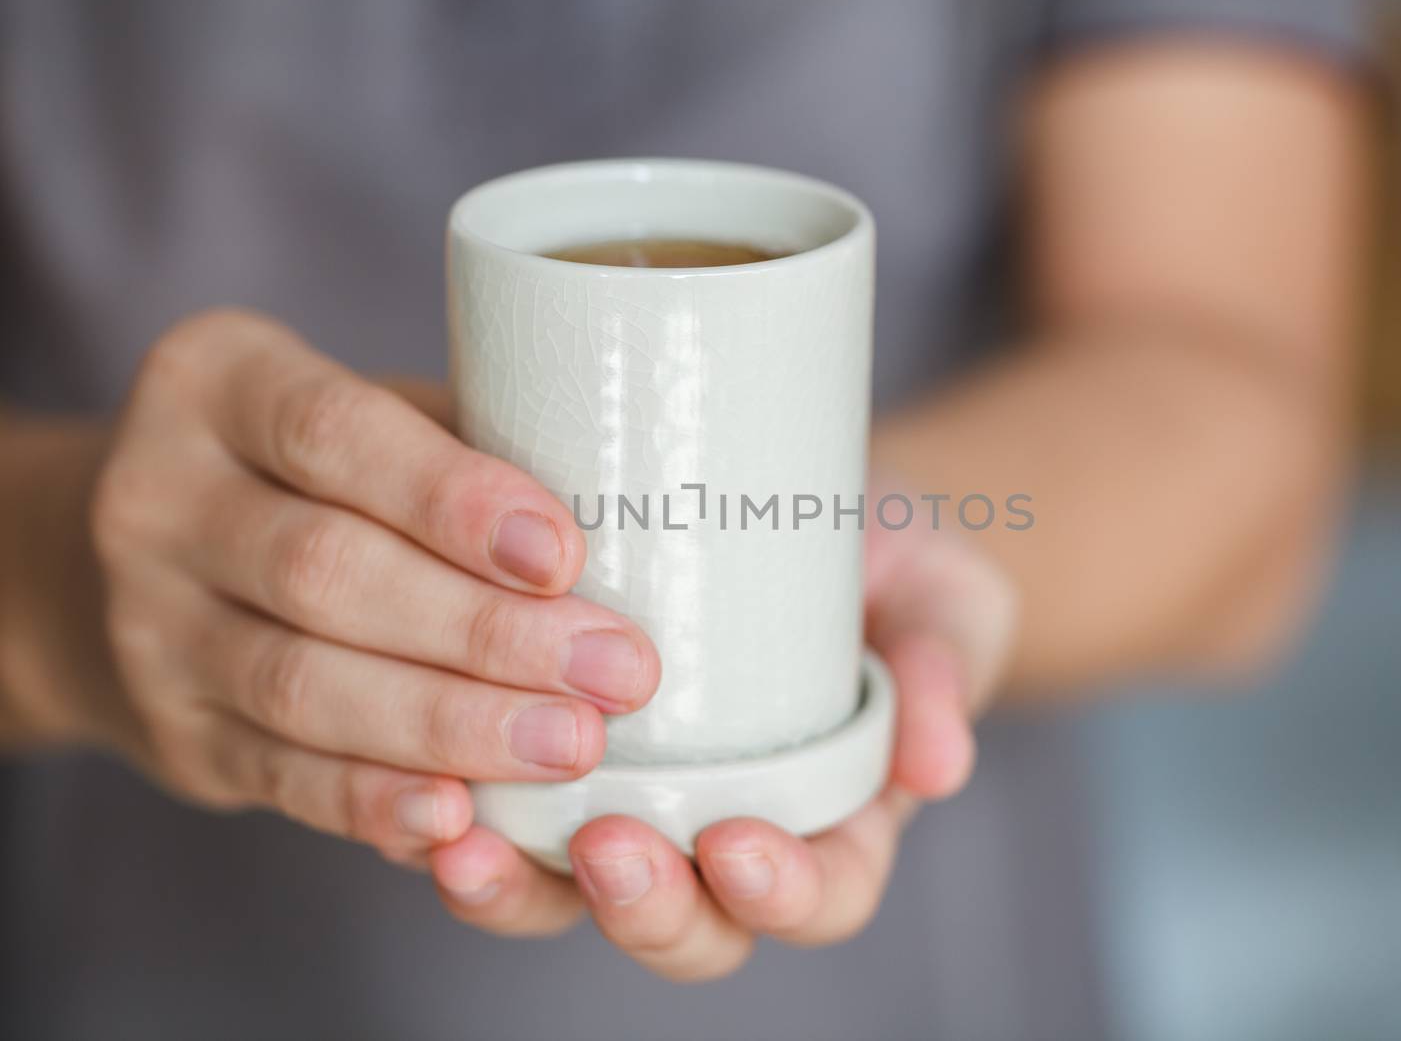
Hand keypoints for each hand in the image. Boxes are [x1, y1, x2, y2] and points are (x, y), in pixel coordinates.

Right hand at [88, 307, 659, 877]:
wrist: (156, 562)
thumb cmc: (328, 474)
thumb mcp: (378, 416)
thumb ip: (470, 447)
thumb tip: (635, 515)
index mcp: (218, 383)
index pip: (334, 434)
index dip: (453, 500)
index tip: (565, 554)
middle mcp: (158, 501)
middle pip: (327, 573)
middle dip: (484, 632)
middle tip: (616, 671)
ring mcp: (151, 628)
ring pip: (305, 687)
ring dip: (452, 725)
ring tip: (572, 744)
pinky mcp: (177, 736)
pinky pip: (282, 777)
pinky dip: (376, 802)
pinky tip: (463, 818)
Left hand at [429, 493, 1017, 979]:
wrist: (821, 516)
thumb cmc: (898, 572)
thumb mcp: (942, 604)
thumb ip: (944, 668)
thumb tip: (938, 766)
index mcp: (836, 822)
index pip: (819, 896)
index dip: (782, 895)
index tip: (741, 847)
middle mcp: (730, 836)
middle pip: (689, 926)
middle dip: (644, 907)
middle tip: (604, 849)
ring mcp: (642, 805)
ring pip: (574, 893)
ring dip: (518, 888)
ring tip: (461, 841)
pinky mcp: (560, 758)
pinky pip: (505, 811)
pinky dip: (452, 811)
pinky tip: (413, 778)